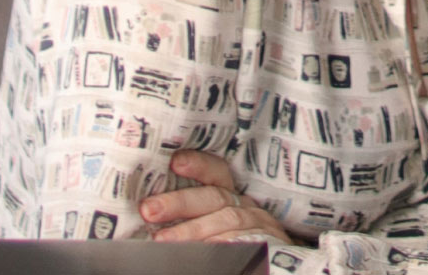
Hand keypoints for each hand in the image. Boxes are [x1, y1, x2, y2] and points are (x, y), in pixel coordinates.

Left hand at [140, 149, 295, 244]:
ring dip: (190, 231)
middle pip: (214, 197)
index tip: (174, 161)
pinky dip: (216, 246)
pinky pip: (238, 242)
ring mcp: (258, 227)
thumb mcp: (217, 225)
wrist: (278, 266)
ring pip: (224, 221)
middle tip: (149, 210)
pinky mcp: (266, 245)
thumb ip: (194, 218)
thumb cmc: (238, 245)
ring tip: (161, 240)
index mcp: (232, 199)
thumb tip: (151, 212)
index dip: (198, 165)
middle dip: (179, 202)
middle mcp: (246, 208)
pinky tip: (198, 253)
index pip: (217, 173)